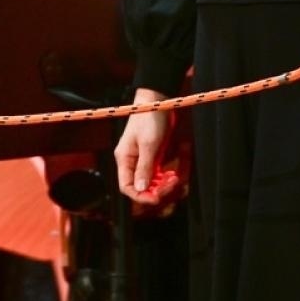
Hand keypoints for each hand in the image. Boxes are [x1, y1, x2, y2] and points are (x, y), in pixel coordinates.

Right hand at [114, 88, 173, 202]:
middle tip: (171, 185)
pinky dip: (166, 178)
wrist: (158, 102)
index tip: (156, 198)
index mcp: (124, 159)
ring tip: (175, 178)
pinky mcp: (153, 157)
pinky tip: (174, 174)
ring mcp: (143, 160)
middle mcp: (132, 162)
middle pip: (140, 187)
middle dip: (156, 190)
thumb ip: (144, 167)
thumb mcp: (148, 144)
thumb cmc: (149, 119)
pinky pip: (158, 175)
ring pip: (151, 183)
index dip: (140, 196)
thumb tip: (141, 189)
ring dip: (163, 184)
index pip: (126, 186)